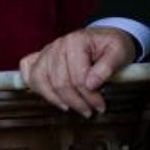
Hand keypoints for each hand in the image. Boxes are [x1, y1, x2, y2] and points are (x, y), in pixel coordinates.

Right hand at [19, 27, 136, 117]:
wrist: (105, 38)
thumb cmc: (112, 45)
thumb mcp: (119, 52)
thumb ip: (108, 67)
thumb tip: (91, 84)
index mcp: (77, 41)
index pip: (78, 77)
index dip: (89, 97)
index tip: (99, 107)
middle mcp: (58, 44)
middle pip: (59, 82)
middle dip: (75, 102)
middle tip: (88, 111)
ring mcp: (47, 51)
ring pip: (41, 80)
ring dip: (55, 99)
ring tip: (70, 108)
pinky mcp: (41, 57)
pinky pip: (29, 72)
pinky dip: (35, 86)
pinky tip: (49, 96)